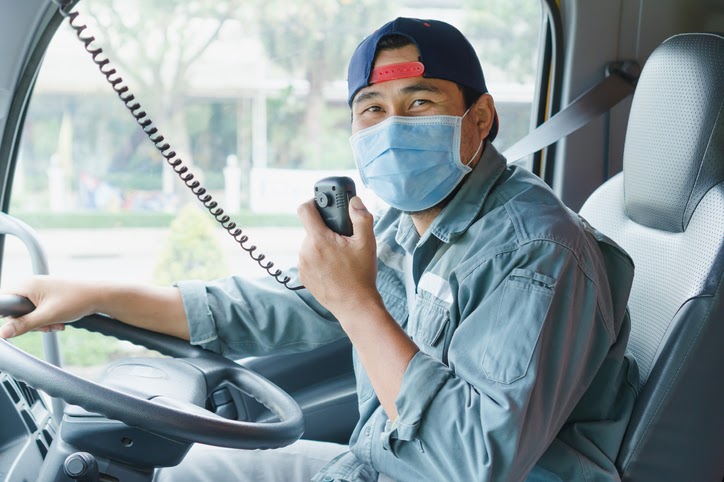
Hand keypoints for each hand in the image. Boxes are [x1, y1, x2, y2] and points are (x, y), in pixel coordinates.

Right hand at [0, 275, 97, 337]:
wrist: (98, 296)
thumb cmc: (76, 300)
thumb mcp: (47, 316)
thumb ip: (23, 325)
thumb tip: (2, 333)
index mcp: (26, 285)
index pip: (3, 301)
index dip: (9, 316)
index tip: (20, 324)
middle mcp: (30, 285)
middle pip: (15, 310)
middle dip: (29, 323)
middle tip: (45, 326)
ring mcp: (39, 290)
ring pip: (28, 313)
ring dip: (40, 323)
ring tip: (56, 324)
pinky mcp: (47, 296)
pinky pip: (38, 311)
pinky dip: (47, 319)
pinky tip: (59, 323)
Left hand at [297, 196, 380, 318]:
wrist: (355, 305)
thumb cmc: (361, 275)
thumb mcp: (367, 243)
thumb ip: (361, 217)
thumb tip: (355, 201)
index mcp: (319, 239)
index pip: (305, 209)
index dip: (313, 202)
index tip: (323, 204)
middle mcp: (305, 251)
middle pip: (311, 229)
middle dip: (325, 229)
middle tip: (342, 238)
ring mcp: (302, 265)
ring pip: (310, 244)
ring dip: (322, 244)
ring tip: (340, 256)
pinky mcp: (303, 276)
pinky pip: (309, 259)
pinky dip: (318, 259)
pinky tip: (333, 267)